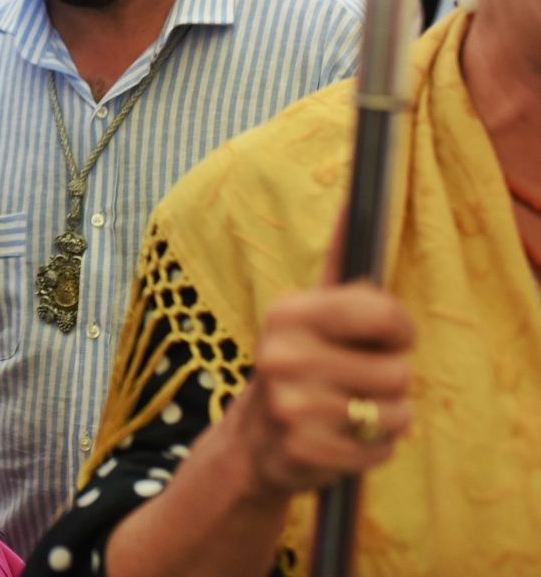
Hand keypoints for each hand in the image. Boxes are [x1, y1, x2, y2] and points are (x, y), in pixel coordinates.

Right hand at [229, 281, 414, 499]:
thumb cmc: (300, 366)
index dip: (400, 329)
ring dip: (384, 419)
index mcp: (287, 313)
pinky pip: (382, 451)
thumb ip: (338, 264)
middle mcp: (282, 356)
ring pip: (396, 415)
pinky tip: (340, 439)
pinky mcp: (305, 451)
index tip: (389, 338)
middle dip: (389, 382)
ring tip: (349, 413)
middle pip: (398, 372)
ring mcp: (291, 406)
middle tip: (355, 382)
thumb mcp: (311, 315)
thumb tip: (352, 204)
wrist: (255, 442)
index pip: (381, 311)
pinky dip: (372, 450)